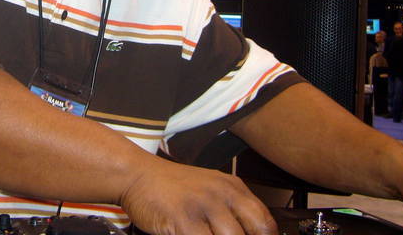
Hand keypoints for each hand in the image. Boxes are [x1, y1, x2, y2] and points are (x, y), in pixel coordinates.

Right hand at [120, 157, 277, 234]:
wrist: (137, 174)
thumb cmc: (171, 187)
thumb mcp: (209, 191)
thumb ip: (231, 212)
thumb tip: (250, 233)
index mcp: (233, 188)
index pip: (266, 223)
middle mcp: (222, 194)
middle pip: (254, 234)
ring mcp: (204, 206)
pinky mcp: (184, 220)